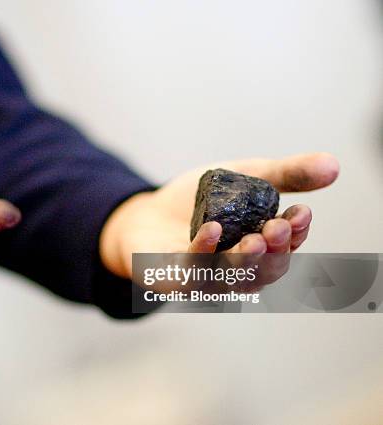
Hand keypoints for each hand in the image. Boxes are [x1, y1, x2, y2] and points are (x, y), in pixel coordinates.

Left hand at [100, 153, 339, 277]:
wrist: (147, 214)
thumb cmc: (199, 203)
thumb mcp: (245, 177)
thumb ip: (285, 174)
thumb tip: (334, 165)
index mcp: (258, 250)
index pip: (285, 249)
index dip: (297, 234)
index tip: (301, 212)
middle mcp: (237, 270)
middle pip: (265, 271)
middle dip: (275, 251)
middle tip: (278, 228)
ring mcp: (206, 278)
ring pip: (233, 279)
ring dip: (246, 262)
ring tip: (255, 240)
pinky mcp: (173, 278)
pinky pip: (192, 273)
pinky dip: (205, 253)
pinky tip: (213, 231)